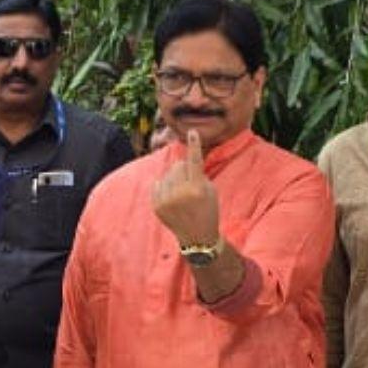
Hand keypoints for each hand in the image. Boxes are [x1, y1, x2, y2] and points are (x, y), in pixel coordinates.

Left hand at [152, 129, 218, 244]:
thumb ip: (198, 174)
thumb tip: (183, 160)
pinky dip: (164, 187)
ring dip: (174, 178)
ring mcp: (166, 200)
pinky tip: (172, 198)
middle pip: (178, 165)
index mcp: (196, 188)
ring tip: (181, 193)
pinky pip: (157, 184)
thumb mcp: (210, 191)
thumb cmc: (207, 210)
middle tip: (190, 182)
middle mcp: (180, 193)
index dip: (194, 145)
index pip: (195, 161)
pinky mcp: (156, 206)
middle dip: (183, 169)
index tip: (192, 132)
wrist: (197, 236)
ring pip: (167, 174)